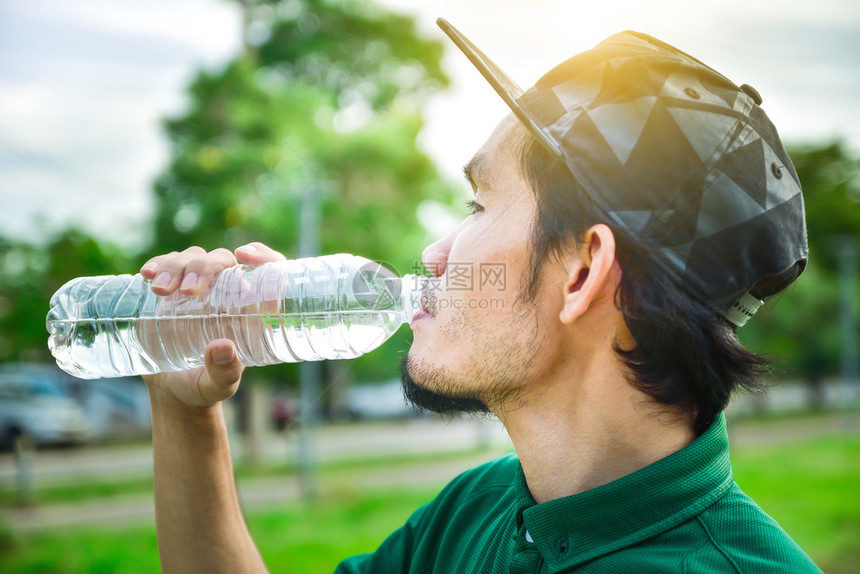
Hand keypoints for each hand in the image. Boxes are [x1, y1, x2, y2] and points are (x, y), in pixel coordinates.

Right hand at [139, 243, 286, 407]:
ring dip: (177, 265)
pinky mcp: (171, 289)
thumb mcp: (218, 385)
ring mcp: (197, 288)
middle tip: (188, 289)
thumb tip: (223, 347)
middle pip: (223, 260)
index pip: (268, 271)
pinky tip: (147, 274)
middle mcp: (227, 292)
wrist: (174, 391)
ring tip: (160, 291)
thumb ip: (224, 372)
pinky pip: (166, 264)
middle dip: (205, 266)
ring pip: (193, 258)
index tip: (245, 255)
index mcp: (250, 310)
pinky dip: (157, 264)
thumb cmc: (206, 386)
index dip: (264, 256)